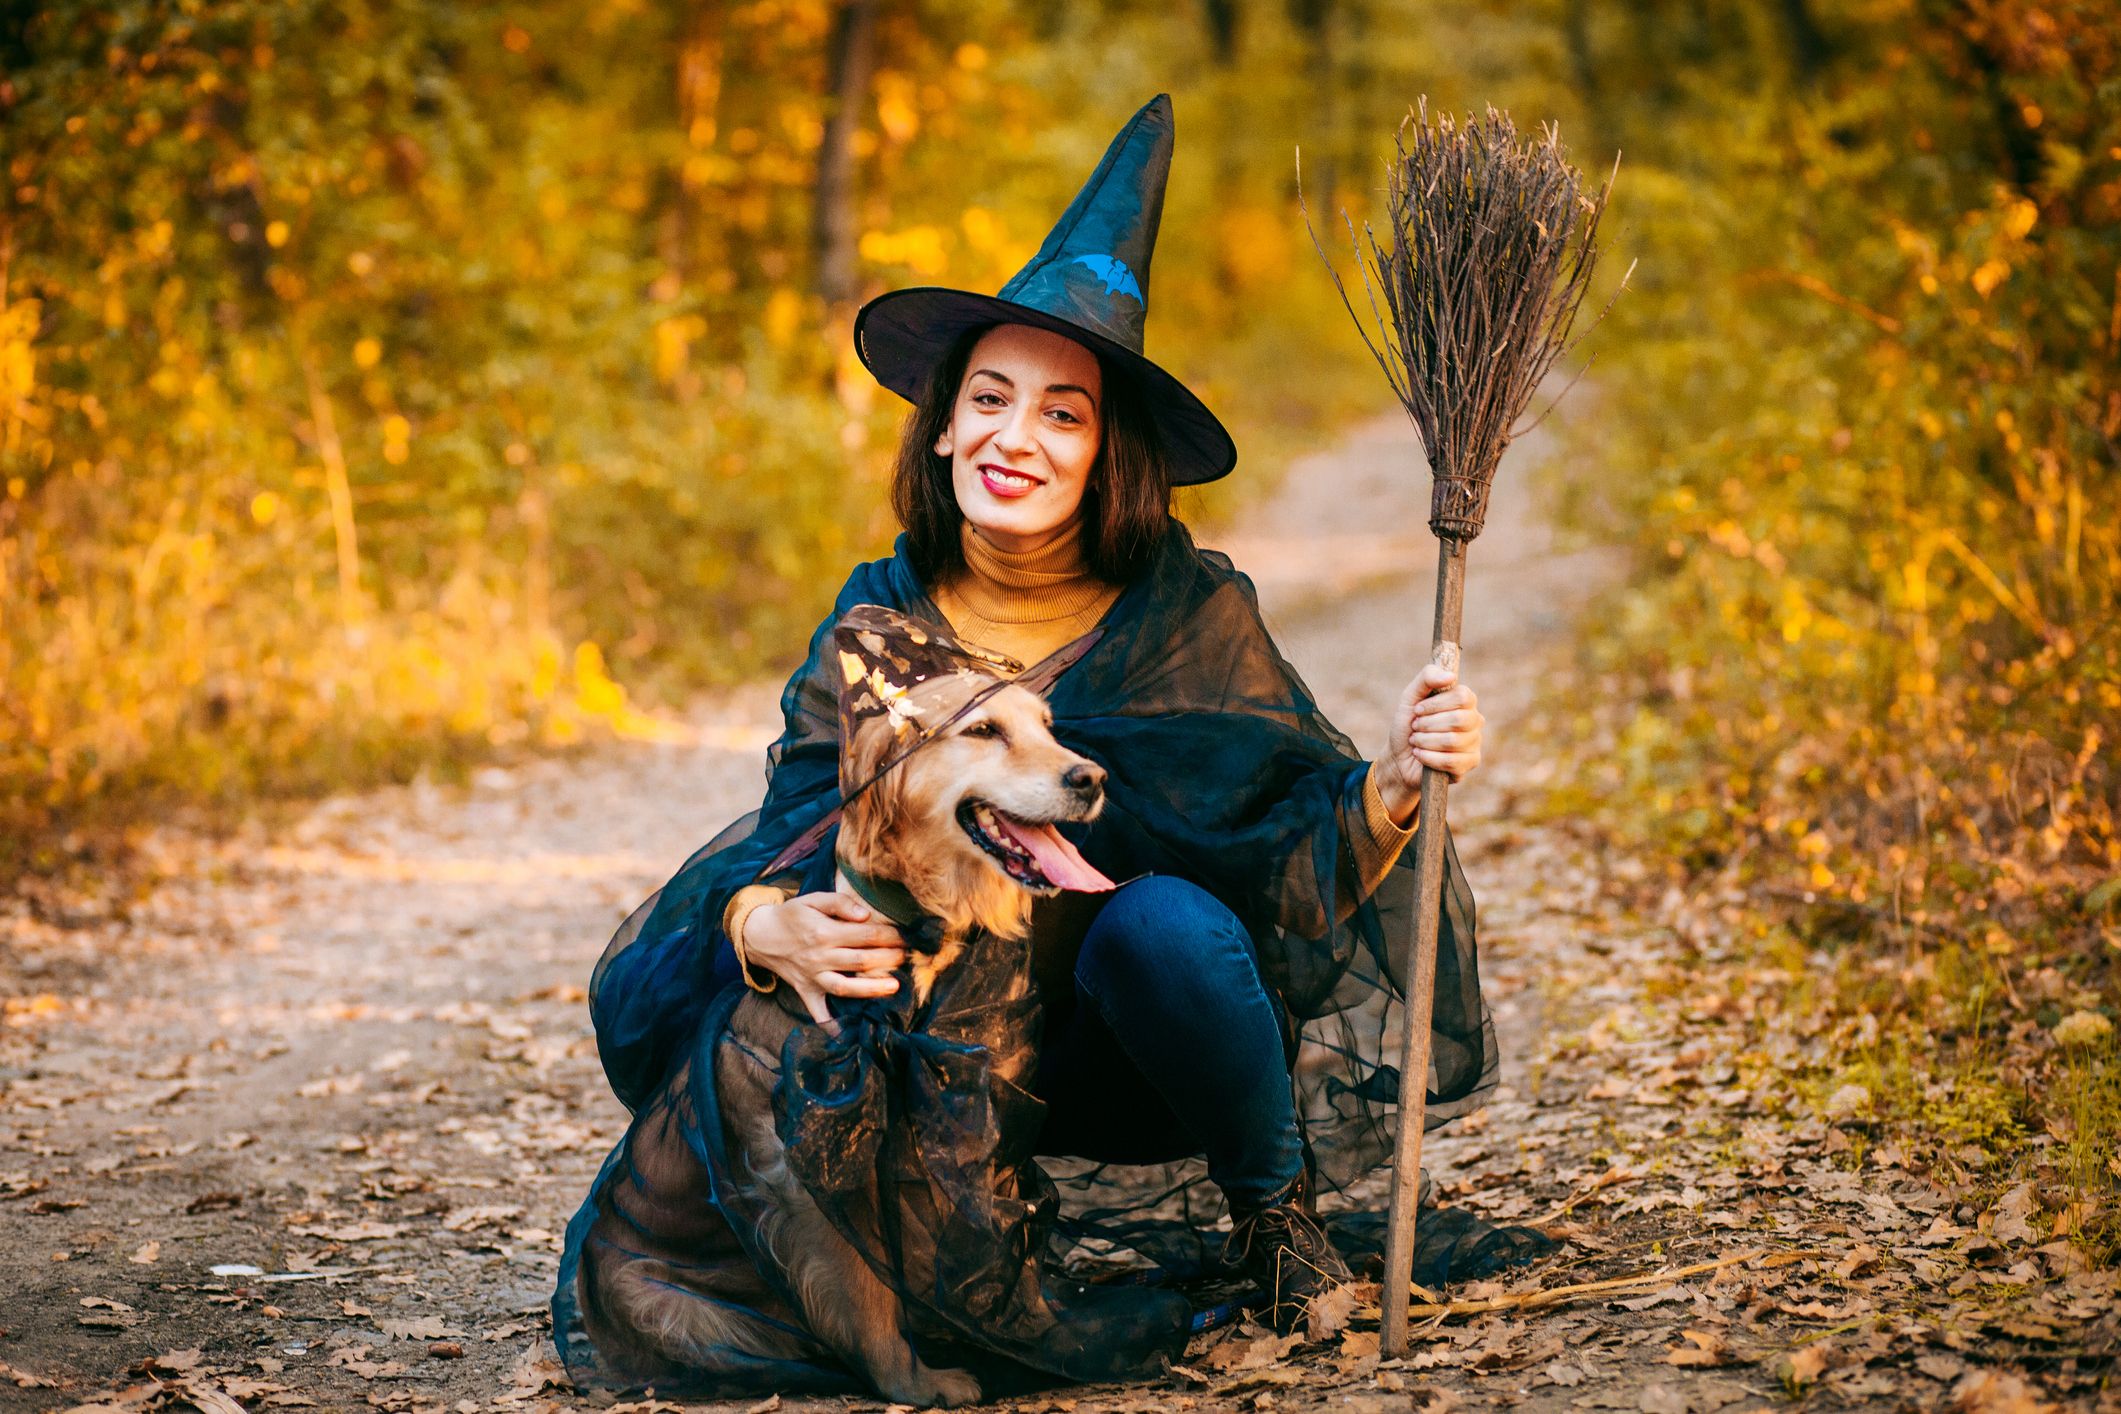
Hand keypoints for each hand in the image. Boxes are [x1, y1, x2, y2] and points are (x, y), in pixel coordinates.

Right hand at [742, 891, 905, 1024]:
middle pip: (860, 961)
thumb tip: (865, 914)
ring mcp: (813, 977)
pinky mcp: (806, 991)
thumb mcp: (813, 899)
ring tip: (894, 988)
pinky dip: (830, 1025)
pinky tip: (846, 1033)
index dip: (889, 935)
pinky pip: (818, 1012)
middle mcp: (820, 957)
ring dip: (871, 989)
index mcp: (824, 933)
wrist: (759, 935)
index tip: (906, 936)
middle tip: (908, 957)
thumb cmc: (792, 915)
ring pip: (845, 987)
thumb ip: (839, 903)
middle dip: (888, 959)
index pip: (864, 935)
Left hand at [1376, 662, 1483, 826]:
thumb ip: (1427, 678)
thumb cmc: (1408, 724)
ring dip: (1425, 741)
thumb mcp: (1410, 696)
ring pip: (1453, 741)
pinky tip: (1419, 755)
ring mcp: (1475, 742)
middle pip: (1459, 719)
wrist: (1399, 757)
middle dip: (1428, 724)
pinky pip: (1451, 761)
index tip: (1417, 710)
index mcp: (1465, 701)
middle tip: (1415, 727)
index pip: (1462, 696)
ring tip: (1416, 741)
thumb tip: (1451, 676)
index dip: (1436, 704)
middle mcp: (1475, 720)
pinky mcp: (1469, 763)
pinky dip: (1428, 757)